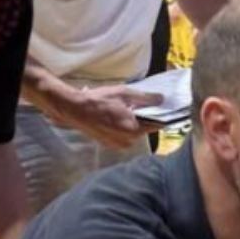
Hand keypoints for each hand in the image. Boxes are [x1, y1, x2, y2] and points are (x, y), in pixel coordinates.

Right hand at [40, 84, 164, 149]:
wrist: (75, 110)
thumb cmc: (100, 100)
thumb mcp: (125, 93)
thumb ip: (146, 98)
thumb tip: (162, 99)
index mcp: (134, 130)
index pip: (156, 125)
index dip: (160, 115)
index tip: (164, 108)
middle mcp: (128, 141)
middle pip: (144, 129)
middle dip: (143, 117)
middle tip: (137, 104)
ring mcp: (118, 145)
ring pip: (133, 132)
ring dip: (132, 122)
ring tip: (123, 109)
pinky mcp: (110, 144)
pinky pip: (123, 136)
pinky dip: (122, 127)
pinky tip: (115, 116)